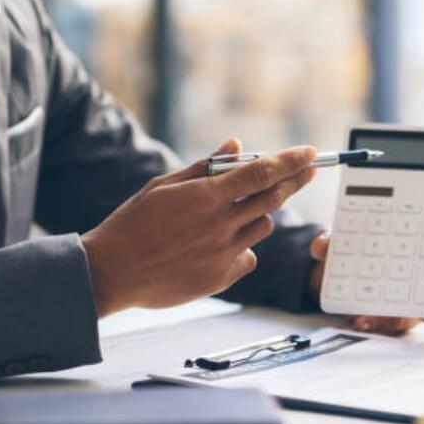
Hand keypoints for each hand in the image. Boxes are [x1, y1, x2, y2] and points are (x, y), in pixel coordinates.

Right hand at [82, 140, 316, 316]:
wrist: (111, 273)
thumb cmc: (134, 223)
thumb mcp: (163, 186)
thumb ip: (205, 167)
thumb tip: (236, 145)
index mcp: (205, 197)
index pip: (261, 173)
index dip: (291, 161)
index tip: (312, 154)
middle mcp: (220, 225)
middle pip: (274, 198)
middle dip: (295, 181)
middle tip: (308, 171)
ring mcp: (223, 253)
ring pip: (263, 226)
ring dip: (258, 214)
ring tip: (230, 214)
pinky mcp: (222, 278)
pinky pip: (249, 256)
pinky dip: (242, 247)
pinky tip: (216, 246)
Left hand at [307, 231, 423, 334]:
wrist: (330, 275)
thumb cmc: (350, 247)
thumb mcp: (340, 237)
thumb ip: (334, 239)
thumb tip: (322, 245)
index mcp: (421, 240)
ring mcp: (412, 293)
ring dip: (413, 311)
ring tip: (397, 314)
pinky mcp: (392, 313)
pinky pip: (394, 323)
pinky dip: (378, 323)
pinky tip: (363, 321)